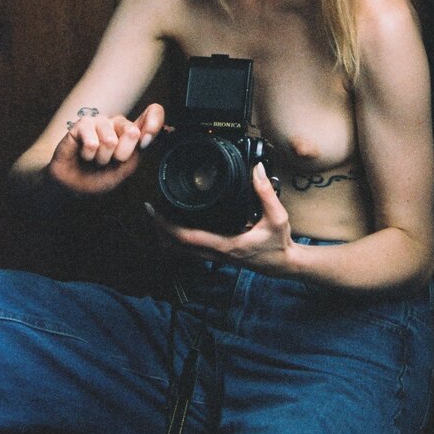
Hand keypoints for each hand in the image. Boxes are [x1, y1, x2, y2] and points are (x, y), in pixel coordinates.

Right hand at [47, 103, 164, 195]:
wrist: (74, 186)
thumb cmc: (100, 176)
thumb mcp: (126, 168)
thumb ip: (139, 150)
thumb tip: (146, 135)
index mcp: (134, 131)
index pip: (154, 112)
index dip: (154, 124)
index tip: (145, 142)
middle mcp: (119, 123)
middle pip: (132, 132)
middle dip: (121, 155)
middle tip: (110, 161)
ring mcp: (101, 122)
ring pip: (110, 140)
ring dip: (101, 158)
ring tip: (95, 159)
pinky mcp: (83, 124)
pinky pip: (92, 142)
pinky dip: (88, 155)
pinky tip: (84, 155)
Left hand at [146, 162, 297, 276]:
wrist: (284, 264)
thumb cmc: (279, 244)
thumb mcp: (277, 217)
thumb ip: (266, 192)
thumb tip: (256, 169)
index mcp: (225, 245)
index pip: (186, 238)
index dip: (165, 225)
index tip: (153, 209)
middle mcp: (216, 254)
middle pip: (175, 246)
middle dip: (158, 229)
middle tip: (149, 209)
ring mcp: (215, 257)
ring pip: (181, 251)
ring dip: (167, 236)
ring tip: (157, 216)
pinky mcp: (218, 255)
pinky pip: (191, 249)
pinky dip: (179, 239)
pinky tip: (177, 226)